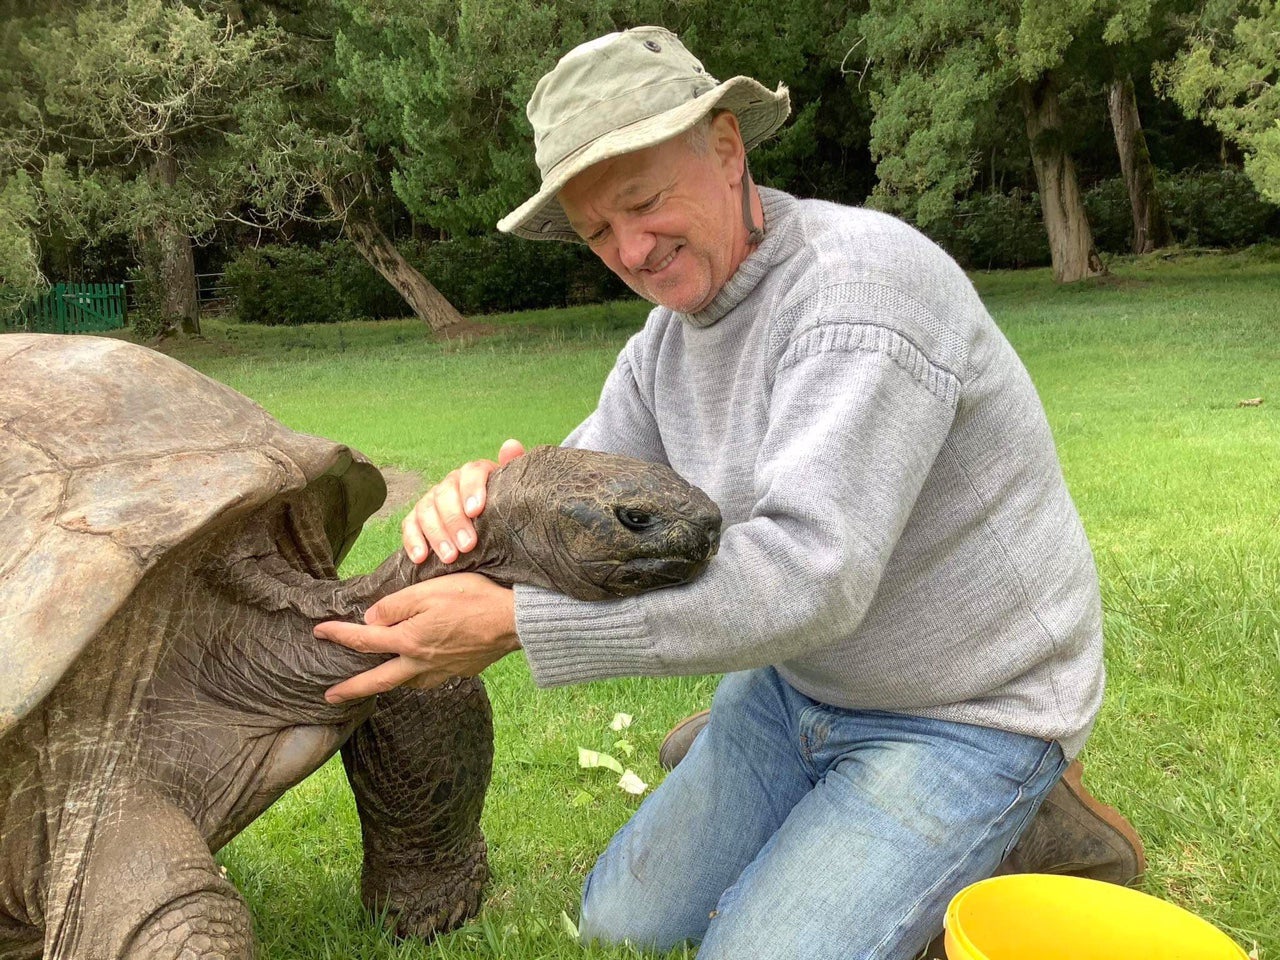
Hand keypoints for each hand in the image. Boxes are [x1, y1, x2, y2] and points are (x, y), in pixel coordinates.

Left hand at [313, 573, 519, 702]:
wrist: (513, 622)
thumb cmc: (473, 599)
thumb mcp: (429, 591)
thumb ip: (395, 605)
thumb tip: (372, 620)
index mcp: (409, 640)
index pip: (365, 640)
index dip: (338, 634)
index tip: (318, 632)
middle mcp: (420, 663)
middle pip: (377, 681)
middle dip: (350, 689)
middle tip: (329, 696)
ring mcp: (440, 671)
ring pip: (404, 683)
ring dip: (385, 684)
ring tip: (375, 681)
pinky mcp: (458, 672)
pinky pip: (427, 679)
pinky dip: (413, 678)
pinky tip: (417, 671)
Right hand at [403, 438, 525, 563]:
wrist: (490, 524)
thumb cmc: (504, 507)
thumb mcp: (513, 490)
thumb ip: (514, 469)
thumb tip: (511, 445)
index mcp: (475, 473)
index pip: (472, 472)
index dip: (472, 489)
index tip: (476, 511)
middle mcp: (451, 483)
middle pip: (445, 494)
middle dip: (454, 520)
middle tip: (468, 545)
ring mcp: (432, 500)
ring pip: (426, 510)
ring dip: (436, 534)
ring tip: (450, 557)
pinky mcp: (417, 519)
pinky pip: (409, 525)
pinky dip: (413, 540)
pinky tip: (420, 558)